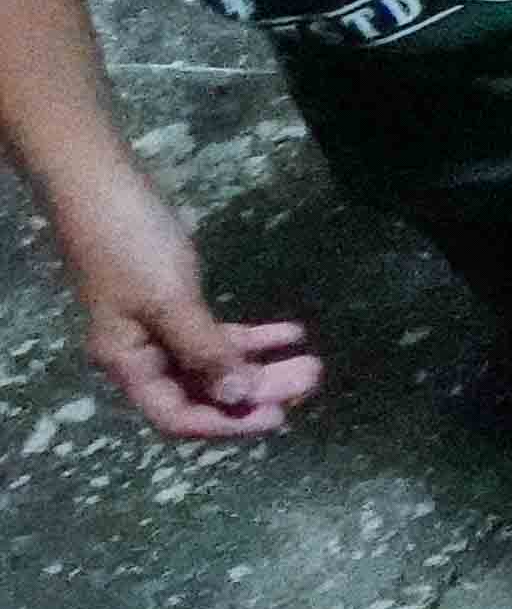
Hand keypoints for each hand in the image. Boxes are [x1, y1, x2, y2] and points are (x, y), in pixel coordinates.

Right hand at [46, 172, 315, 443]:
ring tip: (312, 361)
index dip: (227, 423)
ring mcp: (158, 329)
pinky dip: (254, 337)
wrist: (103, 185)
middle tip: (312, 379)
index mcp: (128, 365)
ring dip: (263, 365)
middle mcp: (142, 355)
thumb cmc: (130, 245)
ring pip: (217, 364)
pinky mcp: (175, 303)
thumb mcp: (170, 301)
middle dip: (258, 391)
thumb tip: (239, 397)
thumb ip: (204, 351)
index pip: (178, 416)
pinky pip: (218, 333)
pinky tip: (293, 333)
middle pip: (205, 392)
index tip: (278, 417)